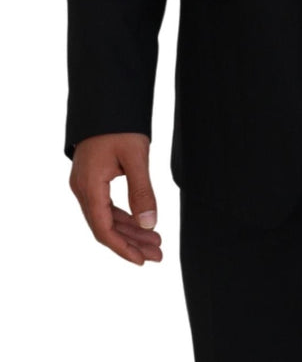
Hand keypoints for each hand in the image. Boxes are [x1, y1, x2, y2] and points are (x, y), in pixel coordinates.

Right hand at [69, 132, 162, 265]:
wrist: (106, 100)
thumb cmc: (119, 125)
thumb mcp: (136, 157)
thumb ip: (142, 191)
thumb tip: (150, 224)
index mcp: (89, 186)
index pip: (103, 228)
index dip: (123, 248)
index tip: (142, 261)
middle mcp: (82, 188)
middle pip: (105, 227)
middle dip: (131, 243)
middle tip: (157, 255)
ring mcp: (85, 184)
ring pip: (106, 217)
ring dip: (130, 231)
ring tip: (155, 242)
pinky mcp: (91, 179)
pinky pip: (106, 206)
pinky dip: (124, 216)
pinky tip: (141, 224)